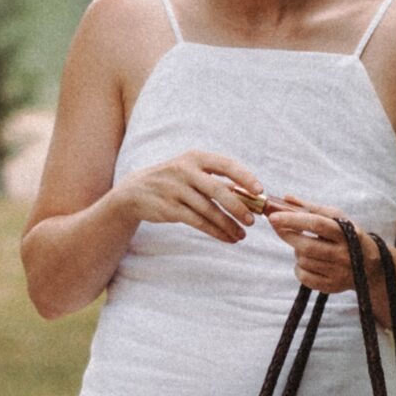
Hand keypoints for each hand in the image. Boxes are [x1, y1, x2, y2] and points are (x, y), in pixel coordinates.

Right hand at [120, 150, 266, 242]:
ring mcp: (176, 190)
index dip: (245, 177)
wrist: (136, 191)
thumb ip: (217, 181)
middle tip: (252, 221)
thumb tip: (249, 196)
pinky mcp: (170, 208)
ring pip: (209, 210)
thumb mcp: (192, 172)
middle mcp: (185, 171)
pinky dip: (215, 231)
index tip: (259, 190)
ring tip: (241, 235)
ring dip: (228, 225)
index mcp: (196, 158)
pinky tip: (227, 238)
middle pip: (218, 190)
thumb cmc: (173, 180)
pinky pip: (198, 222)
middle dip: (238, 207)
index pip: (226, 164)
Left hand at [265, 193, 375, 291]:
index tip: (273, 216)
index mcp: (346, 232)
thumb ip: (312, 208)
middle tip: (277, 227)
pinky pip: (305, 277)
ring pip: (303, 261)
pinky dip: (299, 268)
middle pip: (306, 246)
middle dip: (287, 235)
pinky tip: (306, 262)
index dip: (293, 220)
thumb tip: (286, 198)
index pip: (316, 224)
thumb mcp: (338, 219)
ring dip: (296, 251)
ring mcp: (338, 271)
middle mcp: (343, 253)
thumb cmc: (349, 236)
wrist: (372, 267)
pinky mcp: (332, 286)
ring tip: (304, 246)